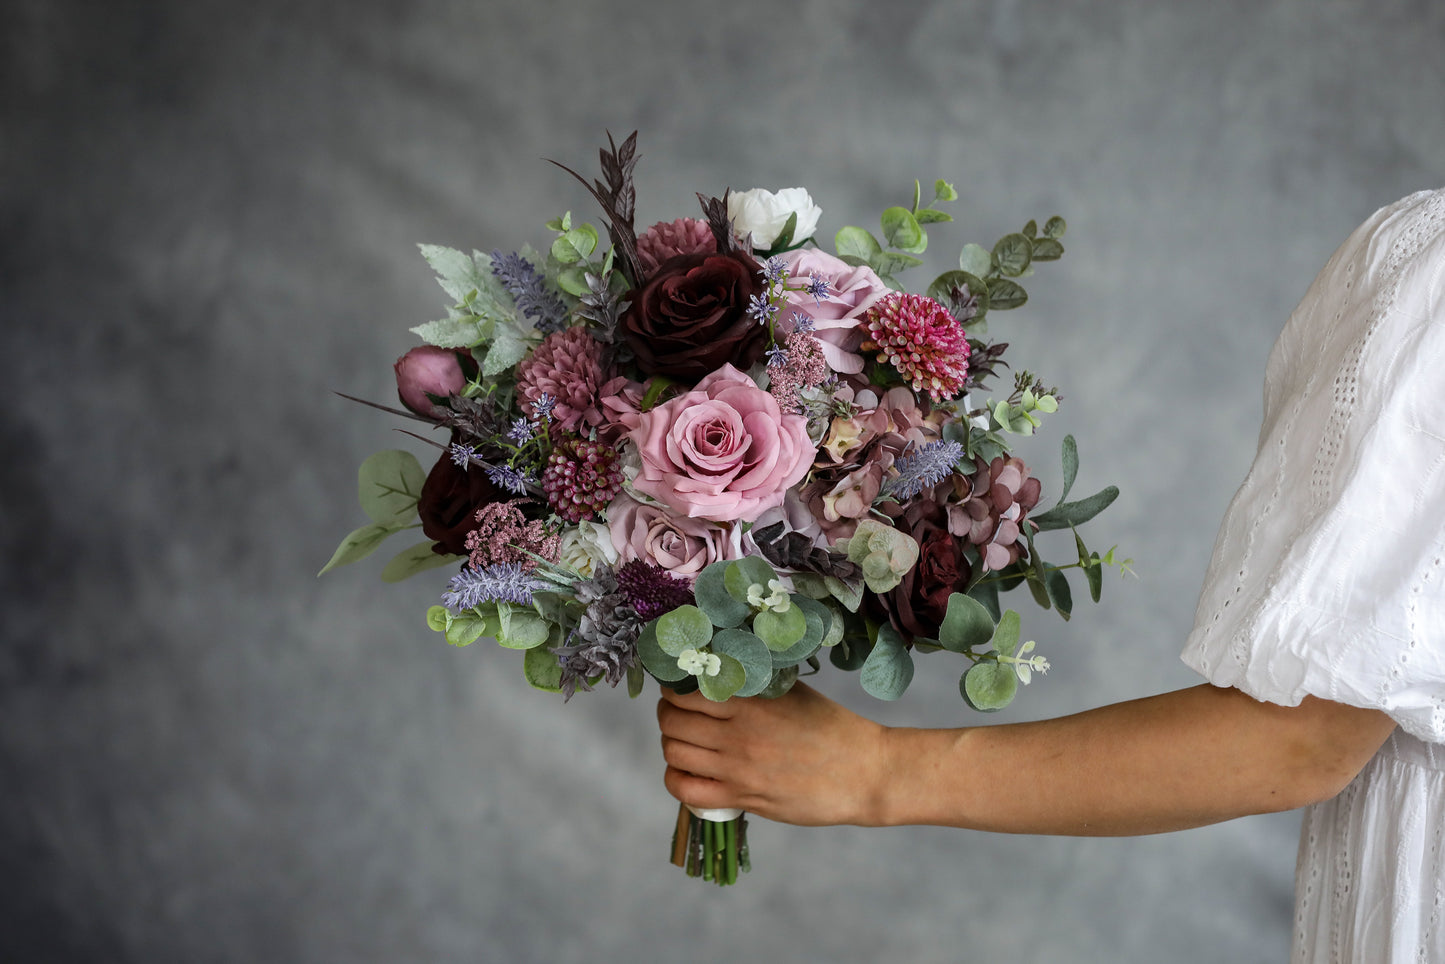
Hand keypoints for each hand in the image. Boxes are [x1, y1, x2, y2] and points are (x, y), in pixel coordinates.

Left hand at [656, 681, 889, 825]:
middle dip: (668, 714)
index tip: (677, 686)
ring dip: (671, 743)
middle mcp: (739, 733)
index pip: (685, 690)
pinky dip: (677, 779)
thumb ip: (753, 680)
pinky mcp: (742, 798)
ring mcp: (738, 768)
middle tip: (678, 712)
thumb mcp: (791, 691)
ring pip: (674, 753)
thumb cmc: (831, 727)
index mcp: (751, 701)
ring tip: (684, 739)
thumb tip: (714, 666)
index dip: (672, 686)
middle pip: (672, 721)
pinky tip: (689, 771)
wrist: (864, 773)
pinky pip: (686, 791)